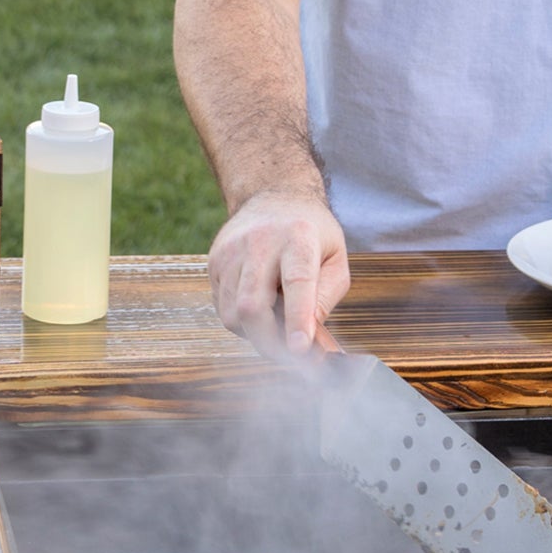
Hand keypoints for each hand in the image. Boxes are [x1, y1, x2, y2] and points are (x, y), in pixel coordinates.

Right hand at [207, 189, 349, 357]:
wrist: (275, 196)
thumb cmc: (312, 234)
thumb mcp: (336, 258)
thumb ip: (326, 298)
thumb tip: (311, 340)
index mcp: (299, 237)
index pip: (296, 282)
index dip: (297, 318)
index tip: (300, 348)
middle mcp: (261, 241)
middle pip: (252, 305)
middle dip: (268, 342)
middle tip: (287, 356)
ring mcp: (232, 250)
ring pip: (232, 313)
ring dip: (254, 334)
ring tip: (275, 326)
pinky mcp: (215, 260)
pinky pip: (222, 307)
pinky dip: (241, 320)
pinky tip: (259, 308)